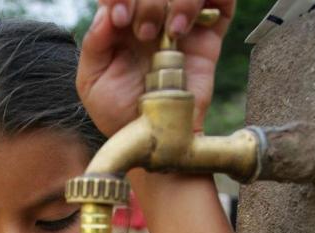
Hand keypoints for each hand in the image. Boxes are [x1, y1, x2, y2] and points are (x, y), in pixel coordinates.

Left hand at [77, 0, 235, 136]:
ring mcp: (181, 24)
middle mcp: (150, 17)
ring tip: (172, 32)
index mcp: (120, 21)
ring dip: (179, 0)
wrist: (151, 137)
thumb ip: (94, 44)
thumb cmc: (117, 110)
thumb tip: (107, 13)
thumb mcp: (91, 81)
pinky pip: (222, 1)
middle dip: (148, 2)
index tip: (120, 18)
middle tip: (143, 33)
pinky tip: (188, 25)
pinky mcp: (208, 36)